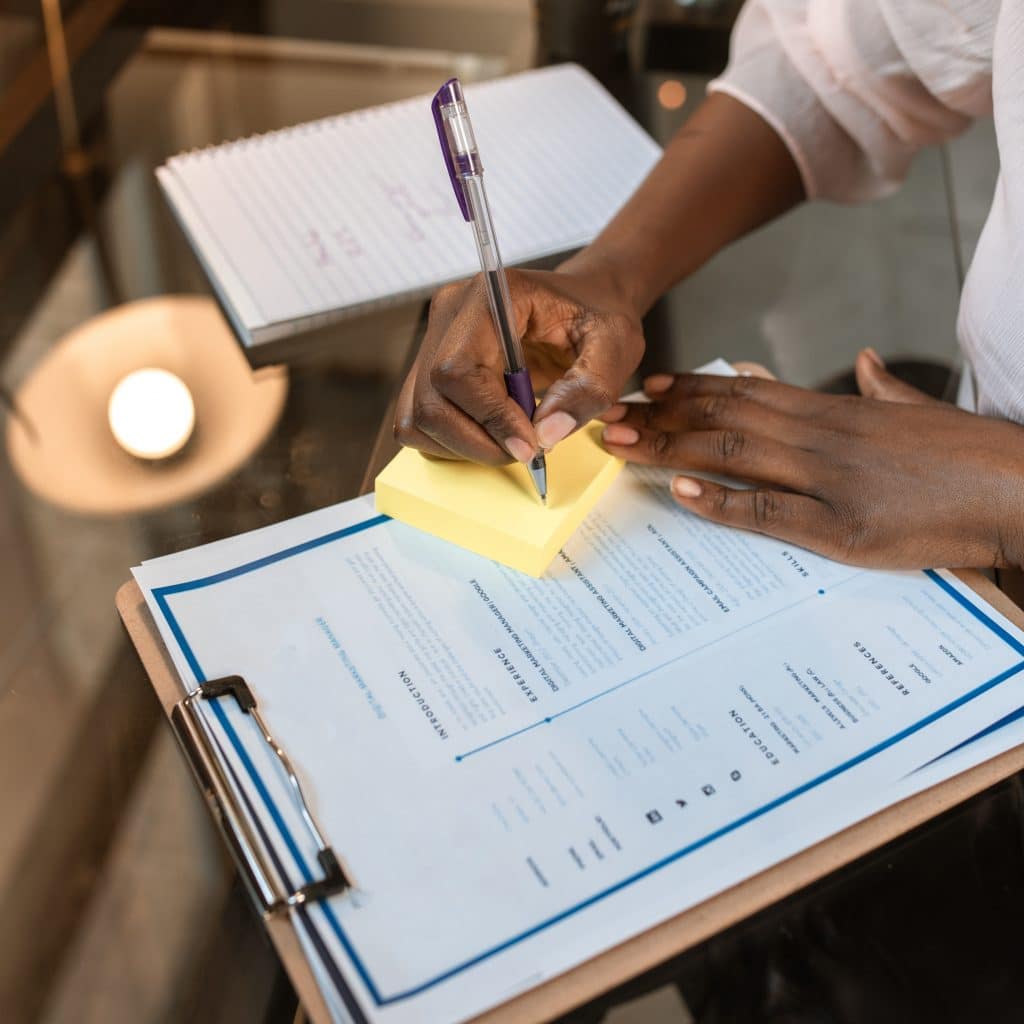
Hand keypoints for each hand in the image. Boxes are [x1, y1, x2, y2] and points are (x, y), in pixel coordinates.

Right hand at [394, 261, 643, 463]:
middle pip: (431, 399)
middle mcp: (451, 313)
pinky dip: (452, 441)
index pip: (458, 369)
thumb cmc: (599, 315)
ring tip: (513, 439)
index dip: (490, 417)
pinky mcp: (431, 365)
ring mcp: (435, 338)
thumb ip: (587, 389)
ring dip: (464, 445)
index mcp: (492, 296)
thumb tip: (546, 435)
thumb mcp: (615, 347)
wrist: (585, 301)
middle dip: (478, 441)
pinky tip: (492, 432)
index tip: (530, 444)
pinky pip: (419, 419)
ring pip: (418, 416)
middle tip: (527, 449)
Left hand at [600, 350, 1023, 569]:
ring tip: (623, 443)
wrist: (1020, 487)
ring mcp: (828, 479)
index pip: (749, 390)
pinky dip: (720, 500)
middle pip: (726, 417)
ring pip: (734, 452)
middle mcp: (822, 436)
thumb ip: (883, 387)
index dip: (693, 388)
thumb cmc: (970, 453)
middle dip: (663, 416)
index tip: (650, 385)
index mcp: (837, 410)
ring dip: (671, 446)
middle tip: (611, 413)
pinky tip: (680, 491)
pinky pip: (767, 510)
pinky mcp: (841, 526)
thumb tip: (864, 363)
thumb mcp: (919, 409)